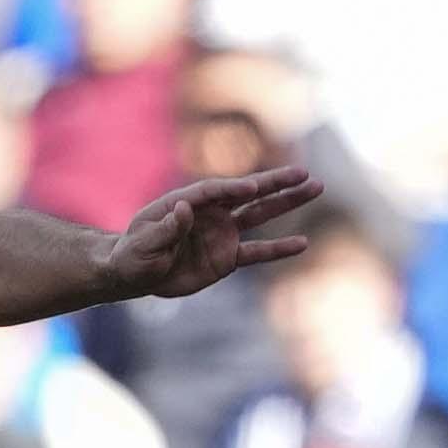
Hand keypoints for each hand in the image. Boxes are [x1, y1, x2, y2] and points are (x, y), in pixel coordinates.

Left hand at [108, 166, 322, 298]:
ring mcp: (221, 234)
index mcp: (184, 202)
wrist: (134, 275)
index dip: (233, 188)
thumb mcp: (143, 243)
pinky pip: (257, 252)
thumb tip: (183, 209)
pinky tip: (302, 243)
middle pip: (246, 194)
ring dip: (286, 202)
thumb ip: (165, 228)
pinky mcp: (227, 257)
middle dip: (273, 183)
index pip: (213, 192)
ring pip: (259, 215)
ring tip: (315, 187)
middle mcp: (209, 213)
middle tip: (303, 173)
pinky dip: (278, 249)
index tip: (252, 187)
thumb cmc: (133, 254)